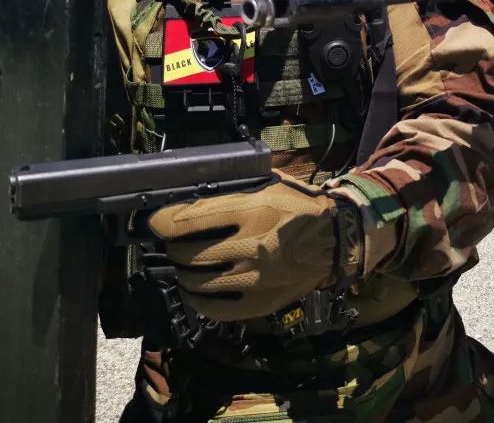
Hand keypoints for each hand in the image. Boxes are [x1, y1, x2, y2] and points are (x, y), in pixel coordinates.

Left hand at [148, 172, 357, 320]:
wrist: (337, 240)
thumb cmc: (300, 206)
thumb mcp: (271, 184)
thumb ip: (235, 188)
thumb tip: (194, 192)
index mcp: (253, 210)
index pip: (190, 219)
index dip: (163, 222)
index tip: (156, 222)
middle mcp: (250, 246)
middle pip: (188, 254)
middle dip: (173, 249)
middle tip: (174, 245)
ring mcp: (254, 279)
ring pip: (197, 283)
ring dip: (183, 274)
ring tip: (185, 266)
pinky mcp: (260, 303)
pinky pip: (215, 309)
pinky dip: (198, 300)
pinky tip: (196, 291)